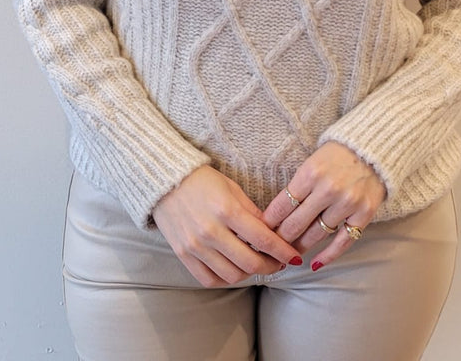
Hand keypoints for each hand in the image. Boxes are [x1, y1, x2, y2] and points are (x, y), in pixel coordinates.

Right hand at [152, 165, 301, 286]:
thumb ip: (253, 212)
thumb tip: (274, 233)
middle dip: (271, 266)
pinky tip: (234, 269)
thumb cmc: (202, 180)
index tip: (295, 256)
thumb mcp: (232, 188)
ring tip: (257, 264)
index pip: (263, 239)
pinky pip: (209, 279)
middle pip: (250, 263)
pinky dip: (226, 279)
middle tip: (279, 263)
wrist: (165, 180)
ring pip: (232, 275)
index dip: (283, 251)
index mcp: (226, 210)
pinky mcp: (183, 255)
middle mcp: (210, 231)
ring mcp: (195, 246)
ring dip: (250, 273)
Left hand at [263, 141, 385, 270]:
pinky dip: (328, 256)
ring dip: (300, 247)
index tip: (261, 231)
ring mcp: (348, 203)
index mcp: (311, 172)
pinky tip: (315, 264)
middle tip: (271, 248)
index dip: (269, 222)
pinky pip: (343, 242)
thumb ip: (298, 186)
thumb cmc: (337, 155)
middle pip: (297, 223)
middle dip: (281, 238)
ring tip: (289, 255)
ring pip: (317, 234)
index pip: (283, 205)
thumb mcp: (312, 162)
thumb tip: (276, 214)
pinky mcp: (364, 214)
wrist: (373, 148)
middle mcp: (329, 189)